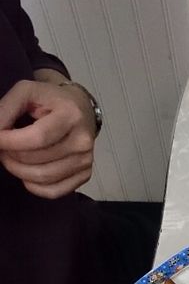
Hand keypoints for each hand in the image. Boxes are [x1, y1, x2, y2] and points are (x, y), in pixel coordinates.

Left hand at [0, 79, 95, 198]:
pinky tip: (26, 172)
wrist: (82, 109)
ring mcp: (85, 161)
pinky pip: (53, 191)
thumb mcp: (27, 92)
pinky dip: (33, 186)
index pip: (37, 138)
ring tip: (11, 157)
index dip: (11, 142)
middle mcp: (83, 141)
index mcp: (71, 115)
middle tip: (3, 147)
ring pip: (43, 178)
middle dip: (10, 156)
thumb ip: (6, 109)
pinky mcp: (85, 175)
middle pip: (37, 160)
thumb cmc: (51, 99)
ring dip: (18, 170)